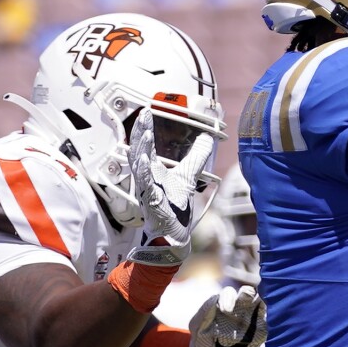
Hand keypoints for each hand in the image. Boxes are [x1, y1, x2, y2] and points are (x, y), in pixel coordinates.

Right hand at [130, 120, 214, 261]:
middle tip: (142, 116)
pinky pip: (145, 187)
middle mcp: (147, 179)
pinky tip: (144, 161)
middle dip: (140, 134)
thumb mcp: (189, 176)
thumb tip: (208, 138)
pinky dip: (144, 174)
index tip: (146, 112)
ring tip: (143, 134)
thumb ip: (196, 157)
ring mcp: (147, 191)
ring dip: (140, 150)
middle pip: (139, 152)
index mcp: (153, 172)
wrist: (175, 235)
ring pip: (139, 168)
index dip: (145, 129)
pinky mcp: (152, 204)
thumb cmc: (176, 207)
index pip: (146, 146)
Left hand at [188, 285, 264, 346]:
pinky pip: (268, 323)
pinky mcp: (260, 332)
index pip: (229, 293)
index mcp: (223, 304)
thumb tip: (214, 298)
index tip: (226, 310)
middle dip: (248, 293)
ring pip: (260, 304)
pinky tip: (267, 320)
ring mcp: (251, 319)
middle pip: (248, 293)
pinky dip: (270, 319)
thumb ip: (204, 312)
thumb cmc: (202, 341)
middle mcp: (239, 308)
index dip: (229, 298)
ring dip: (262, 303)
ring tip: (260, 307)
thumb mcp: (197, 326)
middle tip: (246, 298)